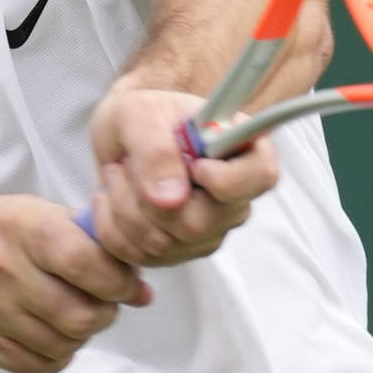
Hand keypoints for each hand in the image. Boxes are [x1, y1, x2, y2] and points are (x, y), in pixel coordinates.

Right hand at [0, 195, 150, 372]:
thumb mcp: (28, 215)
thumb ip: (86, 244)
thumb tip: (143, 291)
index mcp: (22, 225)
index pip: (90, 263)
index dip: (121, 282)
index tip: (128, 287)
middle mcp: (0, 265)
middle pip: (82, 315)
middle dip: (103, 316)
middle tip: (100, 306)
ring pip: (62, 345)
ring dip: (78, 338)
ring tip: (70, 318)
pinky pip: (35, 364)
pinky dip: (53, 356)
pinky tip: (46, 336)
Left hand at [85, 86, 280, 266]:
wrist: (119, 139)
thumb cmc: (139, 117)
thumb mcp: (139, 114)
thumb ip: (156, 149)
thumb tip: (172, 200)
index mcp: (241, 148)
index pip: (262, 175)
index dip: (228, 181)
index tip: (194, 166)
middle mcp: (234, 195)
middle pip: (202, 225)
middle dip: (147, 199)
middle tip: (126, 163)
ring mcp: (210, 228)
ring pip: (166, 244)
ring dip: (124, 209)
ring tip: (117, 175)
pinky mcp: (181, 250)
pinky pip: (143, 257)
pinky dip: (113, 230)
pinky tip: (110, 200)